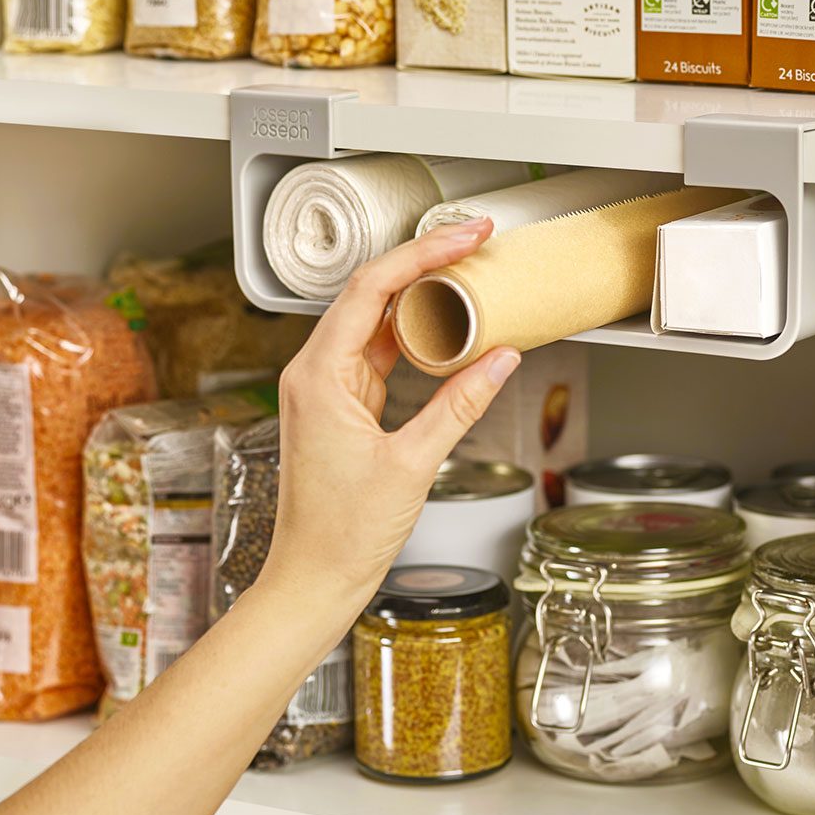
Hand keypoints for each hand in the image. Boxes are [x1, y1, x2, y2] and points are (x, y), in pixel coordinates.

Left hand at [262, 217, 521, 608]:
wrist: (314, 578)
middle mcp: (313, 373)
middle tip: (472, 242)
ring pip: (374, 321)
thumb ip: (460, 405)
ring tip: (467, 276)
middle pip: (370, 294)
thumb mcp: (413, 464)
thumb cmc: (341, 534)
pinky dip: (412, 336)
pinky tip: (444, 327)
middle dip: (423, 264)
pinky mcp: (340, 406)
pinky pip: (378, 354)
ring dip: (419, 298)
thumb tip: (501, 359)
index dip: (421, 255)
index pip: (370, 289)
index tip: (463, 237)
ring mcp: (325, 388)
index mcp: (317, 376)